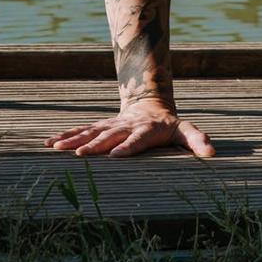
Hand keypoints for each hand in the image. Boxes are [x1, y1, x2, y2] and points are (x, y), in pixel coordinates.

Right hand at [45, 99, 214, 157]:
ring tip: (55, 146)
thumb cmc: (170, 126)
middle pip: (109, 136)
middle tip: (78, 155)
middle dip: (93, 145)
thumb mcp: (186, 131)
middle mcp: (126, 126)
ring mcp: (111, 125)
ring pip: (90, 131)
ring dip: (73, 138)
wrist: (151, 105)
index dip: (127, 147)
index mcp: (146, 130)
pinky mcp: (101, 126)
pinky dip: (65, 135)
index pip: (137, 139)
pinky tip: (49, 142)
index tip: (115, 156)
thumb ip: (197, 140)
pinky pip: (81, 130)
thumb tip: (212, 154)